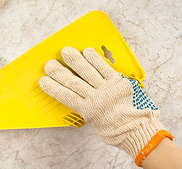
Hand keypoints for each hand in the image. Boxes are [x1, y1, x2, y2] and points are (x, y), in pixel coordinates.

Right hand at [39, 47, 172, 165]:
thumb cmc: (116, 130)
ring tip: (66, 51)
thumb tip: (77, 100)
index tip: (43, 80)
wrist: (137, 130)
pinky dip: (95, 59)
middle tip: (50, 64)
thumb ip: (85, 110)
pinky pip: (104, 67)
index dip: (53, 87)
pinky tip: (87, 51)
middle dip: (59, 72)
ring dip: (75, 60)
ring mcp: (107, 88)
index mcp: (87, 110)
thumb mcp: (95, 123)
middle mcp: (95, 98)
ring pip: (87, 71)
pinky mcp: (118, 81)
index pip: (65, 96)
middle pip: (73, 82)